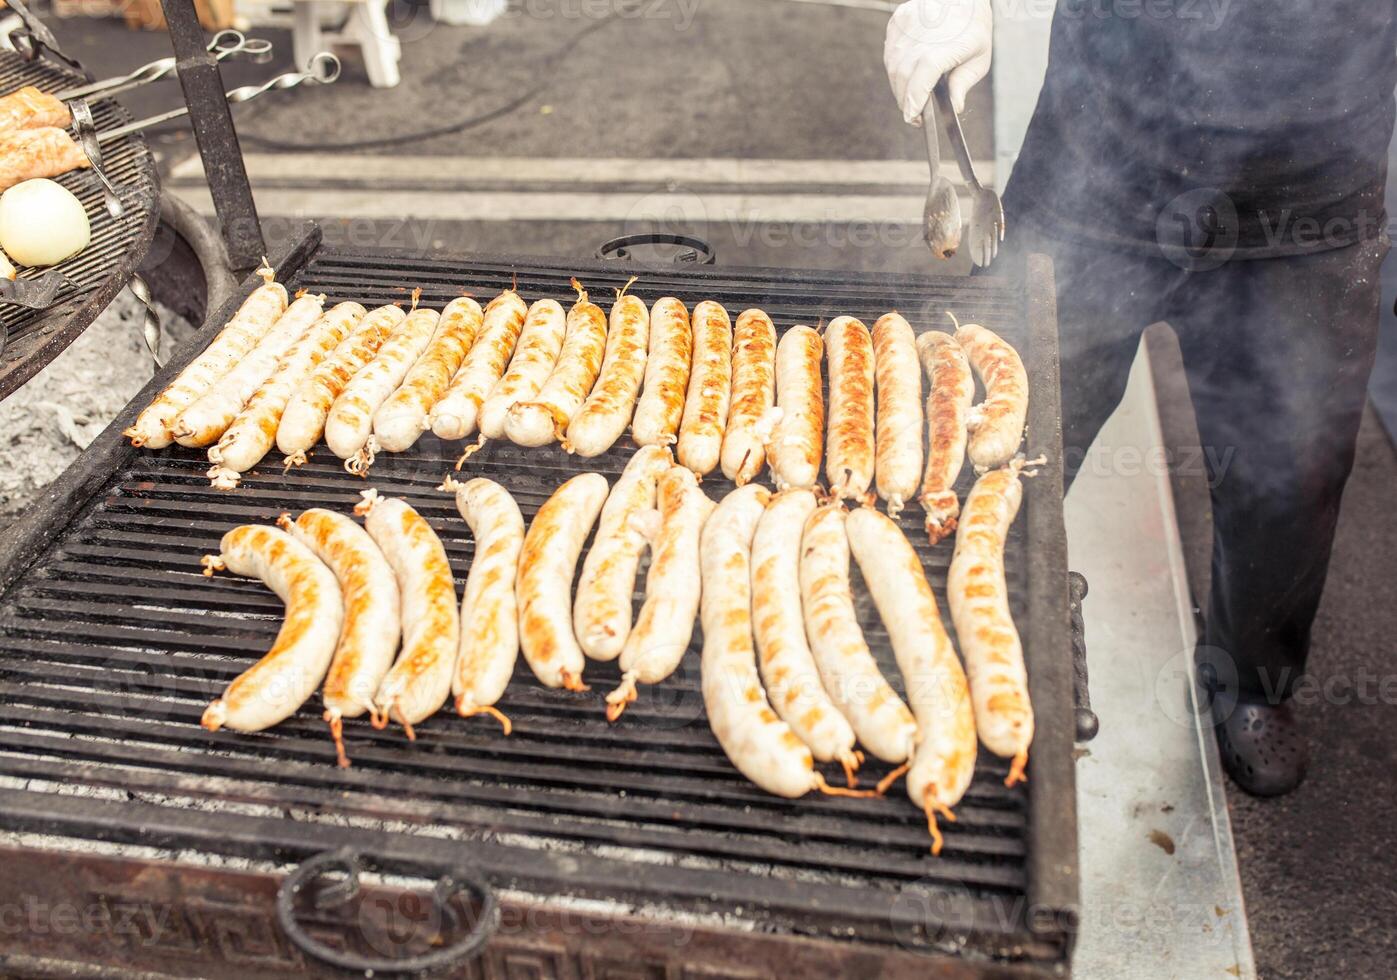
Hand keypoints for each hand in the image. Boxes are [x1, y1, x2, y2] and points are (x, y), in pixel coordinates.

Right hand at [884, 0, 992, 124]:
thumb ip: (963, 84)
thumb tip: (955, 107)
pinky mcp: (898, 21)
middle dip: (906, 100)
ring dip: (899, 86)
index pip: (921, 79)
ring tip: (912, 94)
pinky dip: (896, 68)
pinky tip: (908, 72)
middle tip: (915, 114)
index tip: (913, 117)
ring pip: (893, 67)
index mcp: (943, 46)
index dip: (914, 101)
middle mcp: (920, 36)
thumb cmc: (973, 25)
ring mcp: (906, 26)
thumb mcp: (979, 58)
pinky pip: (890, 52)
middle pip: (903, 77)